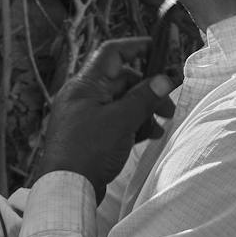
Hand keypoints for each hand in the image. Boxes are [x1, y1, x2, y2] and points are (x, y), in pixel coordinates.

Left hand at [29, 38, 176, 196]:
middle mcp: (83, 97)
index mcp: (84, 85)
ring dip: (143, 110)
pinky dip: (133, 125)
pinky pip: (115, 121)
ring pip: (120, 103)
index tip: (157, 48)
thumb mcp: (121, 121)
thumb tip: (165, 79)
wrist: (67, 189)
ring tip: (161, 126)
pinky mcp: (89, 135)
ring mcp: (85, 116)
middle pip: (121, 81)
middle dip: (147, 90)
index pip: (111, 54)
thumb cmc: (90, 149)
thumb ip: (144, 98)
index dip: (134, 47)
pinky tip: (150, 136)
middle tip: (168, 106)